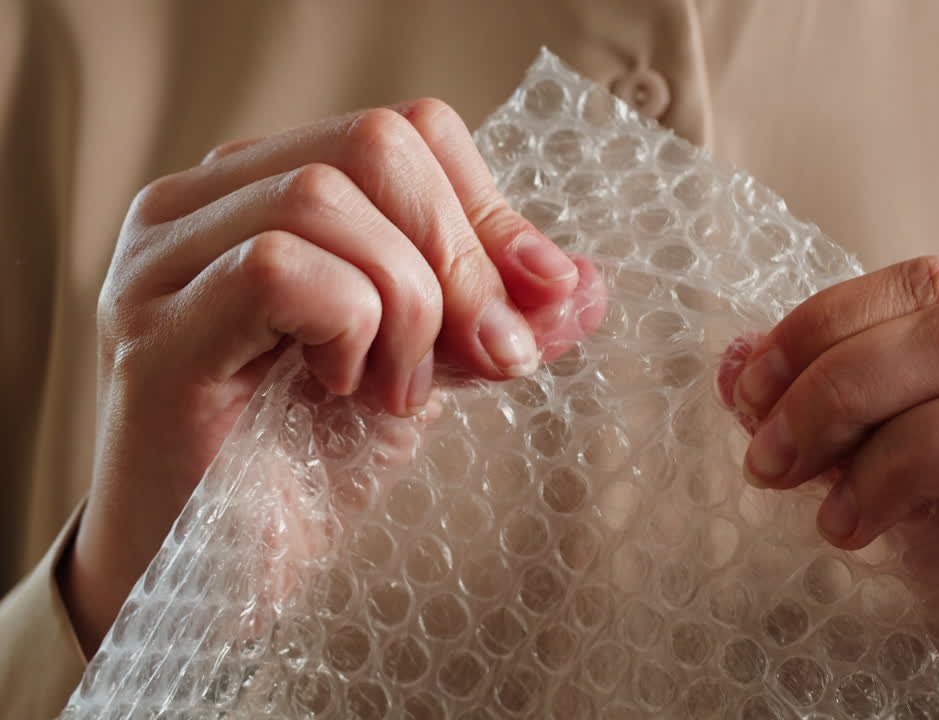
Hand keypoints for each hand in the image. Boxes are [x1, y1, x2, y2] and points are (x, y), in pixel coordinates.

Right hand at [63, 99, 599, 652]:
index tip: (538, 297)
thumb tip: (585, 280)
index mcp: (262, 192)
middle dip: (462, 256)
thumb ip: (490, 313)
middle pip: (373, 144)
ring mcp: (161, 263)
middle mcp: (197, 205)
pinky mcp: (155, 333)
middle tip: (486, 354)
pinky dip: (347, 328)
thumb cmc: (302, 468)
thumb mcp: (426, 368)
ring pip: (326, 198)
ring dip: (406, 303)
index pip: (403, 129)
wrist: (215, 582)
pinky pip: (278, 269)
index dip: (489, 208)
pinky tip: (342, 390)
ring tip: (397, 388)